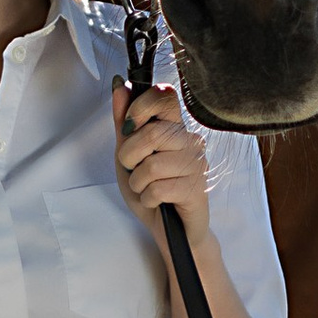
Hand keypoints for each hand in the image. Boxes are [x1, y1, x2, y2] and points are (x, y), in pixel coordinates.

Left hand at [112, 79, 211, 244]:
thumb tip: (120, 87)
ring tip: (145, 188)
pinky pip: (159, 189)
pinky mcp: (197, 189)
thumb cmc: (151, 190)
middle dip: (129, 156)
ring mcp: (196, 165)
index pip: (165, 95)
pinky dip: (147, 199)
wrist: (170, 230)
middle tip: (133, 169)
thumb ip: (123, 122)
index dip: (141, 107)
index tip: (130, 127)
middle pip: (152, 133)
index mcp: (174, 127)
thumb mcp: (127, 154)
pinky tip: (156, 201)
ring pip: (152, 165)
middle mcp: (190, 141)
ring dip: (137, 182)